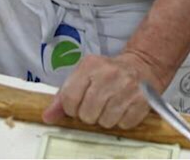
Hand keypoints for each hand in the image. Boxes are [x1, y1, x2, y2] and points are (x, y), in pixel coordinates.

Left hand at [42, 51, 163, 129]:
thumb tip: (47, 116)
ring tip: (110, 105)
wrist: (140, 66)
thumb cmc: (107, 73)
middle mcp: (109, 74)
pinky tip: (123, 107)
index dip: (71, 109)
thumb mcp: (82, 75)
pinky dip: (122, 120)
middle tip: (96, 104)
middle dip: (89, 115)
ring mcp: (127, 86)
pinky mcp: (142, 99)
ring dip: (106, 119)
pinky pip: (124, 124)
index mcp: (90, 65)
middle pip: (87, 114)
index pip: (69, 99)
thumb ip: (63, 96)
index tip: (77, 106)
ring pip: (105, 122)